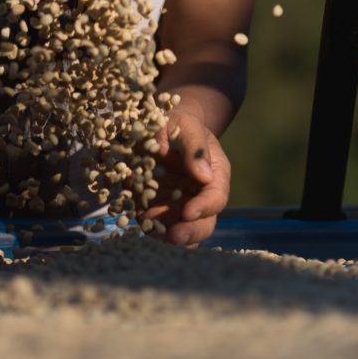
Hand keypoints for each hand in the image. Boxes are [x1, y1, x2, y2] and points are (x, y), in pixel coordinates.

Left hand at [135, 106, 230, 246]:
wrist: (160, 124)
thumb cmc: (180, 122)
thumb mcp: (188, 125)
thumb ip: (195, 147)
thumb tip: (204, 177)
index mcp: (215, 175)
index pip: (216, 197)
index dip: (204, 207)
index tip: (189, 212)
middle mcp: (199, 195)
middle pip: (203, 223)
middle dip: (190, 232)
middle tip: (175, 236)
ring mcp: (178, 204)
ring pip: (179, 229)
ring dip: (166, 232)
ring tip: (152, 226)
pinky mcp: (156, 206)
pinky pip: (155, 223)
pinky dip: (150, 225)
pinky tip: (141, 220)